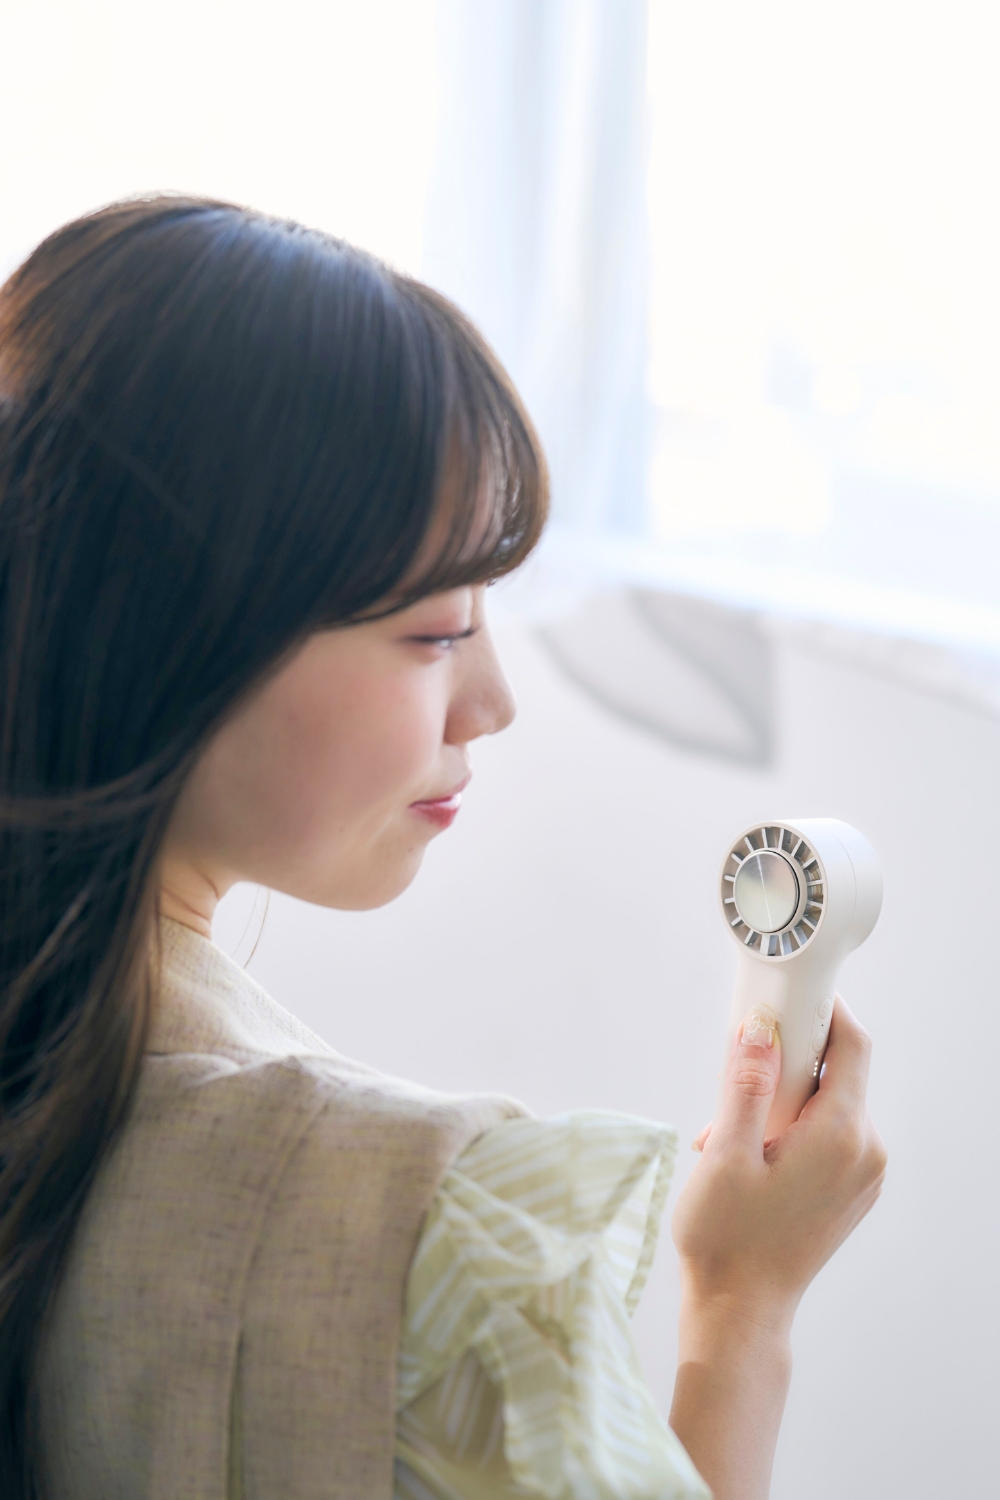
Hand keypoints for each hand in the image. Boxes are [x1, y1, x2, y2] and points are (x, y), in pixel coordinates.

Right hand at [666, 997, 886, 1499]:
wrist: (740, 1312)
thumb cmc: (726, 1239)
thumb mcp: (726, 1153)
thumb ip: (747, 1084)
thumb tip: (760, 1027)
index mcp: (842, 1134)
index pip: (852, 1044)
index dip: (824, 1009)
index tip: (786, 995)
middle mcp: (866, 1150)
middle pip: (839, 1071)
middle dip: (786, 1062)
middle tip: (734, 1078)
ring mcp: (864, 1174)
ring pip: (828, 1103)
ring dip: (782, 1099)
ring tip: (730, 1134)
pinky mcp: (852, 1191)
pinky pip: (830, 1135)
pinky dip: (793, 1127)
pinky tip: (748, 1153)